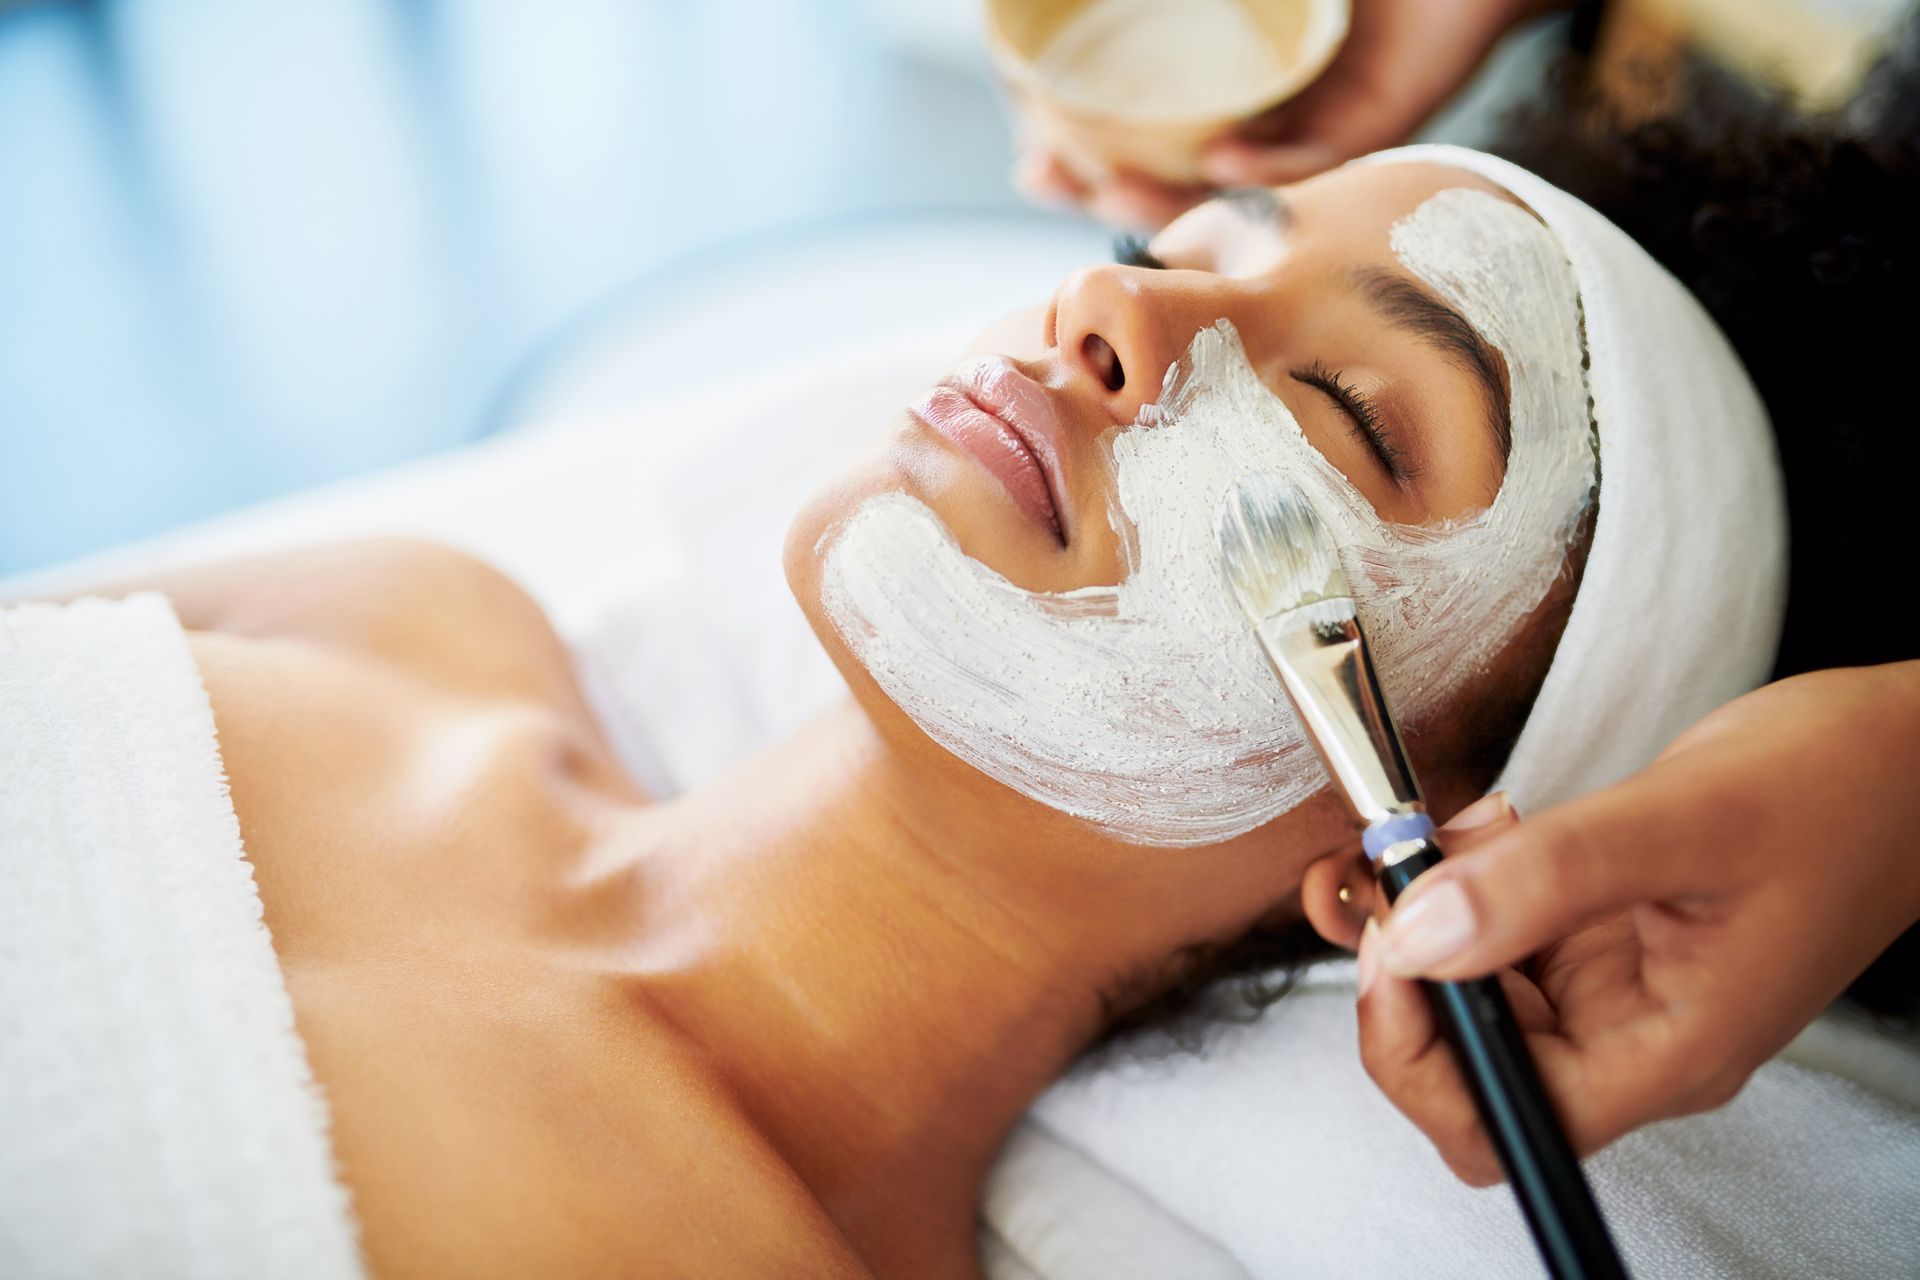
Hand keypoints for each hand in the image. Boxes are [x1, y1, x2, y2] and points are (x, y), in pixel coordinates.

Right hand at [1013, 0, 1561, 228]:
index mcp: (1233, 99)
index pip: (1145, 146)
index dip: (1083, 160)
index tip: (1031, 161)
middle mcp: (1269, 122)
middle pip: (1172, 180)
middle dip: (1101, 189)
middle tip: (1046, 177)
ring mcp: (1320, 127)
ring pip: (1230, 190)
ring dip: (1167, 197)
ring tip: (1111, 188)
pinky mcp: (1379, 122)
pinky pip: (1312, 158)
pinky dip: (1263, 164)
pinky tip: (1222, 157)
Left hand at [1354, 661, 1919, 1185]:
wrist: (1906, 752)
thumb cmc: (1840, 788)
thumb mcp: (1686, 820)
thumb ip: (1547, 880)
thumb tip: (1418, 931)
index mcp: (1667, 1052)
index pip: (1505, 1123)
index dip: (1420, 1055)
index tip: (1391, 946)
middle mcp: (1634, 1036)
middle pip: (1470, 1071)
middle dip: (1408, 977)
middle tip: (1399, 877)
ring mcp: (1617, 987)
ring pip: (1474, 994)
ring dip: (1428, 920)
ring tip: (1449, 834)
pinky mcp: (1603, 935)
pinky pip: (1499, 934)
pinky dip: (1463, 885)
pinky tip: (1482, 830)